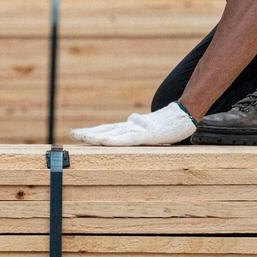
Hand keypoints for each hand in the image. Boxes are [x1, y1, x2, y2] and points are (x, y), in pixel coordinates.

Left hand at [70, 102, 197, 145]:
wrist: (184, 115)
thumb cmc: (167, 123)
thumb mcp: (148, 127)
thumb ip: (137, 126)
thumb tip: (130, 119)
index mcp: (129, 126)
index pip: (106, 129)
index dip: (91, 131)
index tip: (76, 133)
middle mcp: (130, 126)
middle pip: (105, 130)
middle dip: (88, 133)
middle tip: (72, 134)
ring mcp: (138, 129)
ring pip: (113, 133)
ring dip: (96, 136)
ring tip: (83, 137)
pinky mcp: (147, 134)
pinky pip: (128, 138)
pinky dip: (115, 140)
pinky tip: (104, 141)